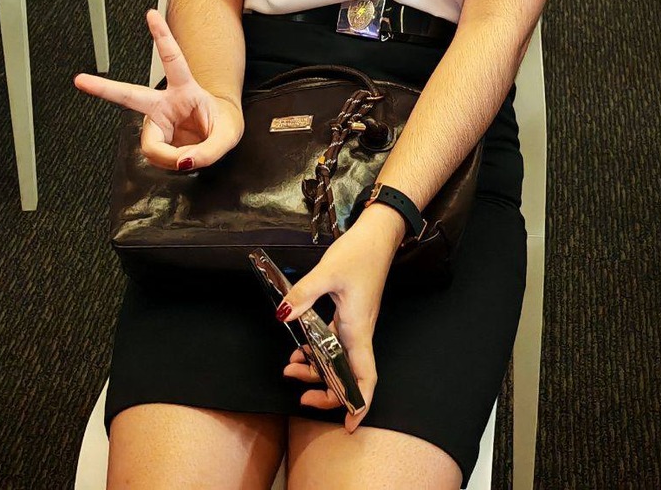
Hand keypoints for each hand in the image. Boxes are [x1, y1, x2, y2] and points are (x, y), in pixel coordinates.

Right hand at [73, 9, 243, 170]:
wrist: (219, 137)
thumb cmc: (222, 125)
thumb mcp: (227, 136)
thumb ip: (208, 150)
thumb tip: (181, 161)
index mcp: (185, 89)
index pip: (173, 60)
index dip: (162, 36)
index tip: (151, 14)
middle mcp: (165, 103)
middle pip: (131, 95)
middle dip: (104, 88)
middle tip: (79, 80)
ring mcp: (157, 122)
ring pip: (151, 145)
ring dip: (170, 157)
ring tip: (190, 157)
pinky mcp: (155, 140)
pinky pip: (158, 157)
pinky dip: (171, 163)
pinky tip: (182, 159)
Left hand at [279, 211, 403, 428]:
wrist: (377, 234)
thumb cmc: (360, 253)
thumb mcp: (328, 272)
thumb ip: (304, 294)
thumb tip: (283, 315)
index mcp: (358, 328)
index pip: (364, 376)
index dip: (360, 404)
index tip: (351, 425)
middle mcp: (359, 332)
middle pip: (348, 376)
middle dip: (326, 393)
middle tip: (301, 397)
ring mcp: (355, 324)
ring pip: (338, 361)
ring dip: (317, 371)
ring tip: (291, 371)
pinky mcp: (350, 314)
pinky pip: (335, 344)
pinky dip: (318, 352)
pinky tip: (300, 348)